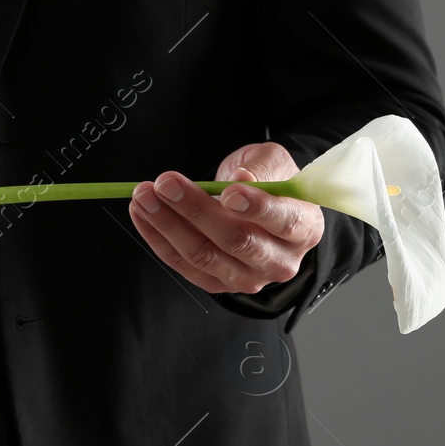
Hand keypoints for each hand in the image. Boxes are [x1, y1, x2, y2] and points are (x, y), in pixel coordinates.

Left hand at [128, 142, 323, 294]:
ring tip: (143, 195)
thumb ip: (261, 169)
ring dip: (167, 224)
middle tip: (165, 183)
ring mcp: (248, 278)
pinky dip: (157, 238)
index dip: (256, 207)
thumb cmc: (270, 181)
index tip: (227, 191)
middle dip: (195, 210)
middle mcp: (280, 261)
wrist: (260, 205)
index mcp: (304, 228)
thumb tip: (242, 179)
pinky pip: (182, 264)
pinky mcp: (217, 283)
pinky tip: (140, 212)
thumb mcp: (272, 162)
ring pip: (204, 255)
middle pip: (237, 241)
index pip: (283, 222)